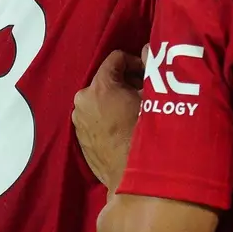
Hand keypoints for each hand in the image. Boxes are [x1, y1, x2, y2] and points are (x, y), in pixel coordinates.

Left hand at [72, 49, 142, 189]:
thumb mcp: (153, 99)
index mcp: (98, 87)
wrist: (135, 182)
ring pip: (101, 99)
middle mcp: (82, 102)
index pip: (116, 58)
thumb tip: (148, 49)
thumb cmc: (146, 136)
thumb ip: (150, 68)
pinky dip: (109, 117)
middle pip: (107, 79)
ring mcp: (79, 122)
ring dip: (118, 100)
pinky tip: (126, 128)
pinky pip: (96, 118)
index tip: (150, 76)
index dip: (136, 63)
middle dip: (127, 83)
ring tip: (137, 113)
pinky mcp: (80, 140)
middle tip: (147, 94)